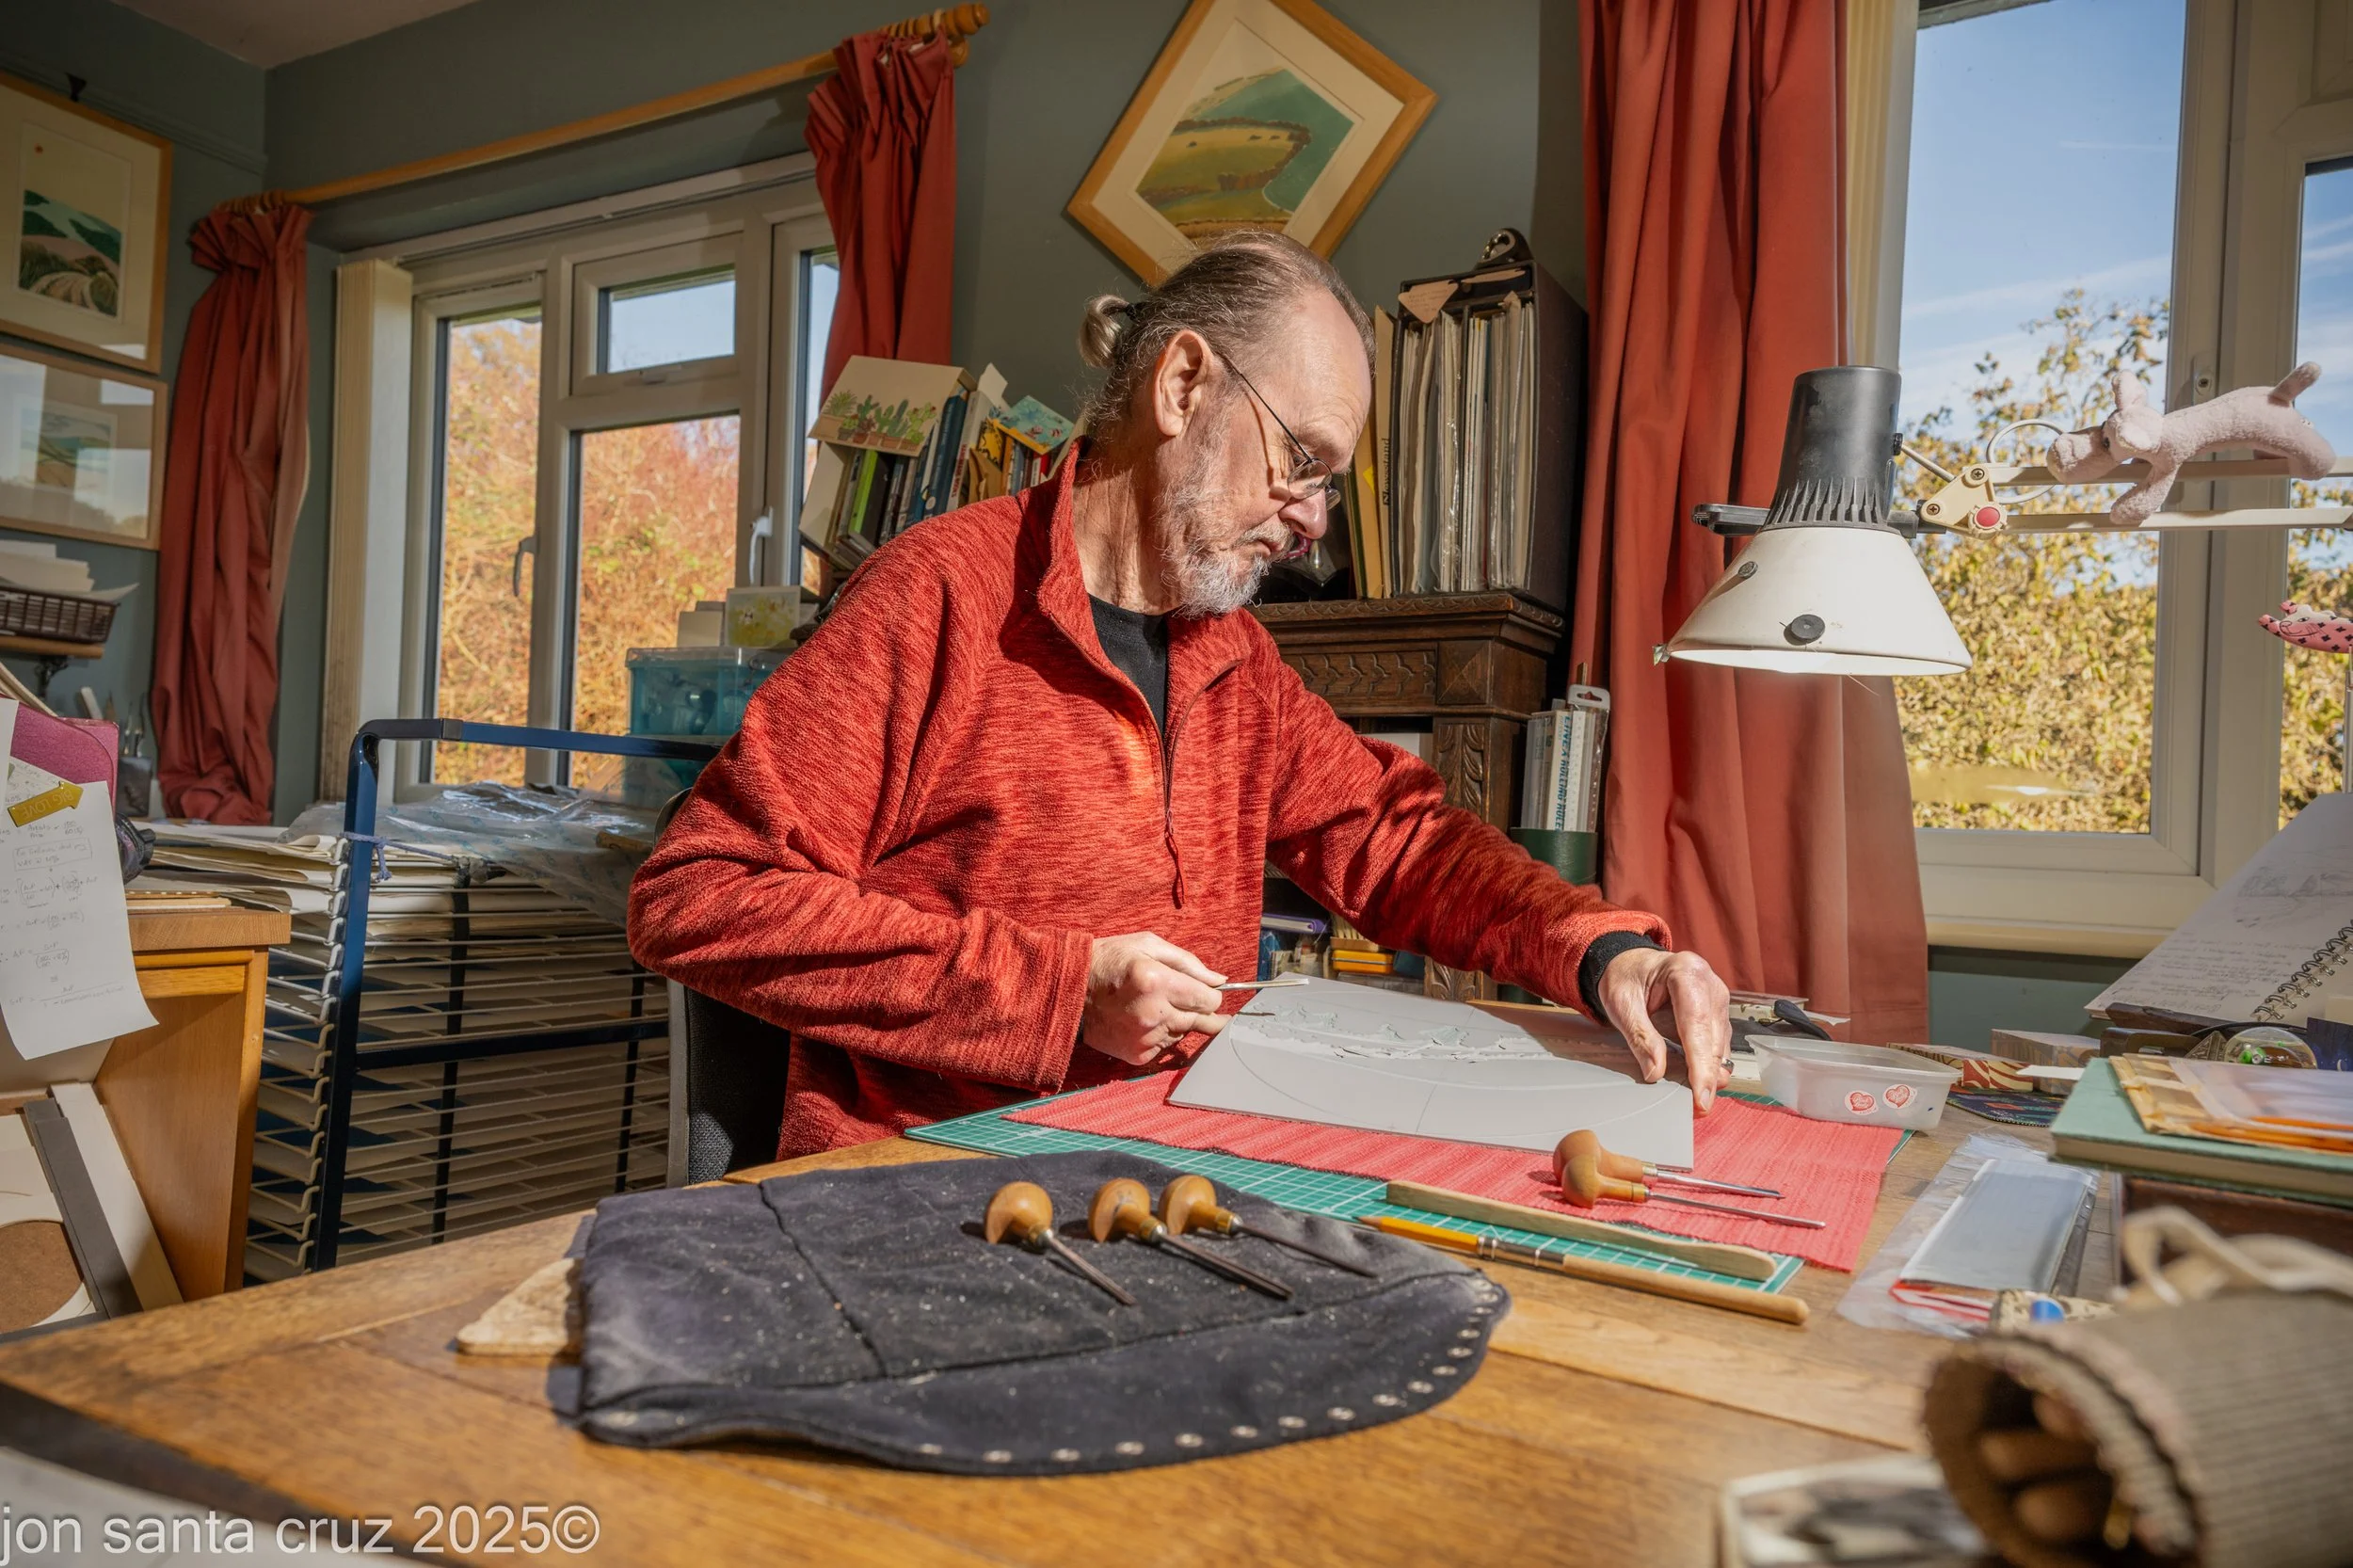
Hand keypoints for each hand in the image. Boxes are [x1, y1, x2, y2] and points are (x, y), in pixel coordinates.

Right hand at [1081, 932, 1229, 1066]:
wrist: (1068, 989)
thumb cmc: (1109, 960)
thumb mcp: (1147, 945)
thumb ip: (1188, 962)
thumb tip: (1219, 980)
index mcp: (1159, 982)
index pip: (1210, 1000)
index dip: (1209, 994)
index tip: (1199, 990)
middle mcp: (1154, 1013)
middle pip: (1202, 1021)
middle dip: (1196, 1008)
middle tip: (1176, 997)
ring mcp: (1145, 1037)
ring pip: (1184, 1033)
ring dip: (1177, 1021)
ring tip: (1152, 1005)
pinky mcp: (1136, 1054)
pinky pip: (1165, 1046)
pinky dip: (1160, 1034)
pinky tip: (1142, 1020)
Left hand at [1594, 947, 1733, 1111]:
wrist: (1631, 963)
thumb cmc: (1625, 978)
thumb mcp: (1621, 1003)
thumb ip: (1640, 1035)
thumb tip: (1656, 1072)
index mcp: (1686, 972)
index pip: (1697, 1024)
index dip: (1701, 1063)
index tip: (1700, 1094)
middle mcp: (1710, 983)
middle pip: (1713, 1037)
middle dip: (1708, 1075)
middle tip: (1700, 1107)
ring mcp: (1717, 998)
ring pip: (1720, 1044)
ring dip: (1711, 1073)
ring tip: (1699, 1101)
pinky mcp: (1717, 1012)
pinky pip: (1717, 1043)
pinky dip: (1709, 1064)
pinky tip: (1701, 1083)